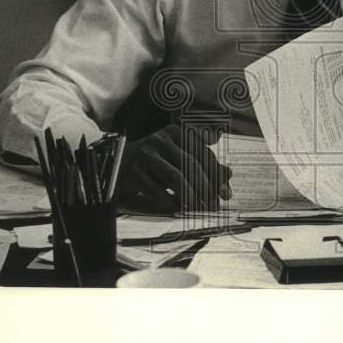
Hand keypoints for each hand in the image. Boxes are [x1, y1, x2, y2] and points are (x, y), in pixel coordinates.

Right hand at [116, 123, 231, 212]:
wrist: (114, 168)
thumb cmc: (152, 166)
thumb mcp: (177, 162)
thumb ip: (203, 167)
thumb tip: (228, 175)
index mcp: (176, 132)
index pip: (202, 153)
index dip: (216, 175)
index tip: (226, 194)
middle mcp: (161, 138)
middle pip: (191, 165)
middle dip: (206, 189)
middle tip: (214, 206)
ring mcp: (145, 152)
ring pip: (175, 177)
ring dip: (190, 197)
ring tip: (198, 210)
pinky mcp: (133, 170)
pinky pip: (157, 190)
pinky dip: (170, 202)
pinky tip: (177, 210)